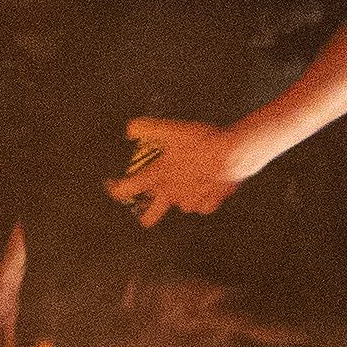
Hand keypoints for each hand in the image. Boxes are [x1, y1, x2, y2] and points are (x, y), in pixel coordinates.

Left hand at [113, 116, 258, 223]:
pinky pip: (201, 206)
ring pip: (180, 206)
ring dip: (180, 198)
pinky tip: (205, 186)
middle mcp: (172, 193)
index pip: (130, 188)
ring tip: (187, 183)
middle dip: (146, 216)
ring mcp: (191, 201)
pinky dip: (201, 199)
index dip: (118, 190)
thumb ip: (147, 129)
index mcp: (159, 177)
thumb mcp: (171, 130)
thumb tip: (129, 129)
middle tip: (144, 217)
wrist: (233, 153)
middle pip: (152, 215)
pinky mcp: (209, 204)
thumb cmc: (202, 142)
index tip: (114, 189)